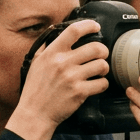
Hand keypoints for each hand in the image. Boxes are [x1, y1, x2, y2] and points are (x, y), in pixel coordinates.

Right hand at [8, 20, 109, 139]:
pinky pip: (102, 83)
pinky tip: (96, 85)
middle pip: (96, 47)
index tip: (95, 27)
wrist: (35, 113)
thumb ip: (46, 46)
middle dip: (103, 51)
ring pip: (102, 65)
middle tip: (101, 55)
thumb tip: (54, 30)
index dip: (89, 25)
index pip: (74, 31)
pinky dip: (102, 84)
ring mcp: (72, 78)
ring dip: (104, 67)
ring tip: (99, 71)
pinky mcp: (79, 92)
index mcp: (52, 53)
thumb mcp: (35, 63)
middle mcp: (63, 63)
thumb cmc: (35, 89)